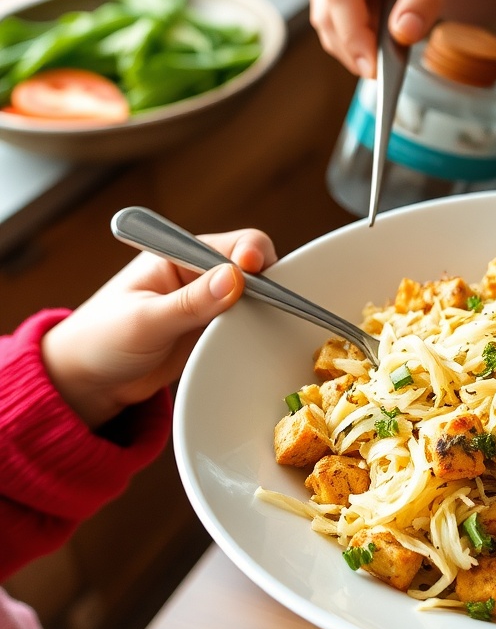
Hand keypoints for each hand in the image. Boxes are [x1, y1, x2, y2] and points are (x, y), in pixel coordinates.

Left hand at [41, 228, 276, 428]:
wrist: (86, 384)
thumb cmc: (100, 342)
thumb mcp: (144, 322)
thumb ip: (190, 302)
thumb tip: (236, 278)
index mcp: (177, 256)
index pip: (231, 244)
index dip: (251, 255)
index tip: (256, 272)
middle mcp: (196, 274)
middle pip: (251, 267)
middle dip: (268, 282)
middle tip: (277, 305)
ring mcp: (206, 303)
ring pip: (253, 296)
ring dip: (265, 308)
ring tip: (276, 323)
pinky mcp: (210, 330)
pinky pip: (244, 323)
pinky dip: (256, 329)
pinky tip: (261, 339)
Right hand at [306, 0, 475, 77]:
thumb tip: (404, 34)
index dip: (352, 35)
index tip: (373, 68)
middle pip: (326, 11)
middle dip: (351, 48)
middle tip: (383, 75)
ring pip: (326, 19)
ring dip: (351, 46)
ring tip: (386, 61)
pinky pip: (335, 19)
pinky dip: (354, 38)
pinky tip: (380, 47)